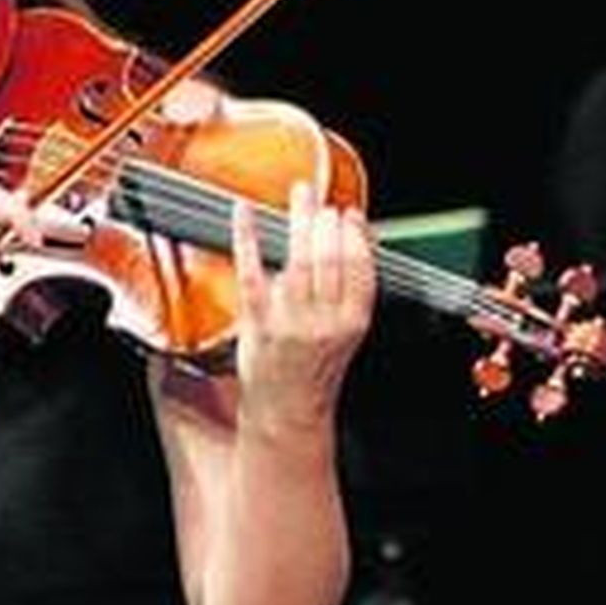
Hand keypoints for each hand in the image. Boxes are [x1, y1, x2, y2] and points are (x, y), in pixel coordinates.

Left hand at [229, 181, 374, 437]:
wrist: (288, 410)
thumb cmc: (315, 368)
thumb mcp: (347, 333)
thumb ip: (350, 291)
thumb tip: (354, 241)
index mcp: (352, 322)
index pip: (360, 268)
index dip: (356, 235)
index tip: (349, 213)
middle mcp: (324, 322)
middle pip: (329, 259)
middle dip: (325, 221)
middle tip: (320, 198)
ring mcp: (289, 322)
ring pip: (298, 261)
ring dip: (299, 220)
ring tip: (301, 194)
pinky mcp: (257, 322)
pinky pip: (252, 271)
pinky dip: (247, 237)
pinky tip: (245, 213)